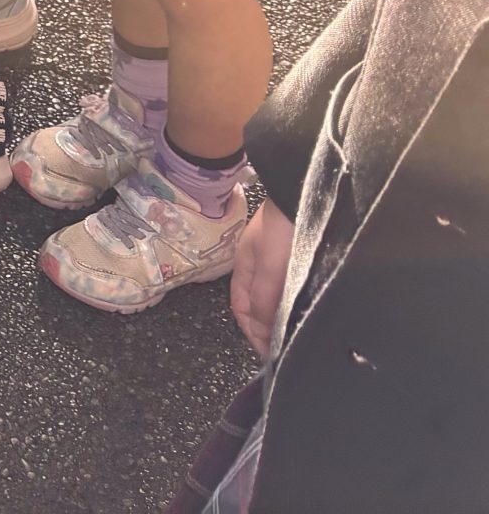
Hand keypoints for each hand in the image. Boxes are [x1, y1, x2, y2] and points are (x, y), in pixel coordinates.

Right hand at [230, 199, 294, 357]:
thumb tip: (265, 331)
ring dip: (283, 318)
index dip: (252, 333)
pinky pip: (293, 291)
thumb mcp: (270, 266)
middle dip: (267, 329)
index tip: (269, 355)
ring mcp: (279, 264)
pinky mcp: (299, 261)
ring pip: (276, 300)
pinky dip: (296, 306)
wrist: (305, 195)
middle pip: (259, 306)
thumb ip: (265, 299)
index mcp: (244, 268)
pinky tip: (307, 312)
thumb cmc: (282, 228)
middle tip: (286, 350)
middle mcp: (260, 268)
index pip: (242, 309)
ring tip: (298, 335)